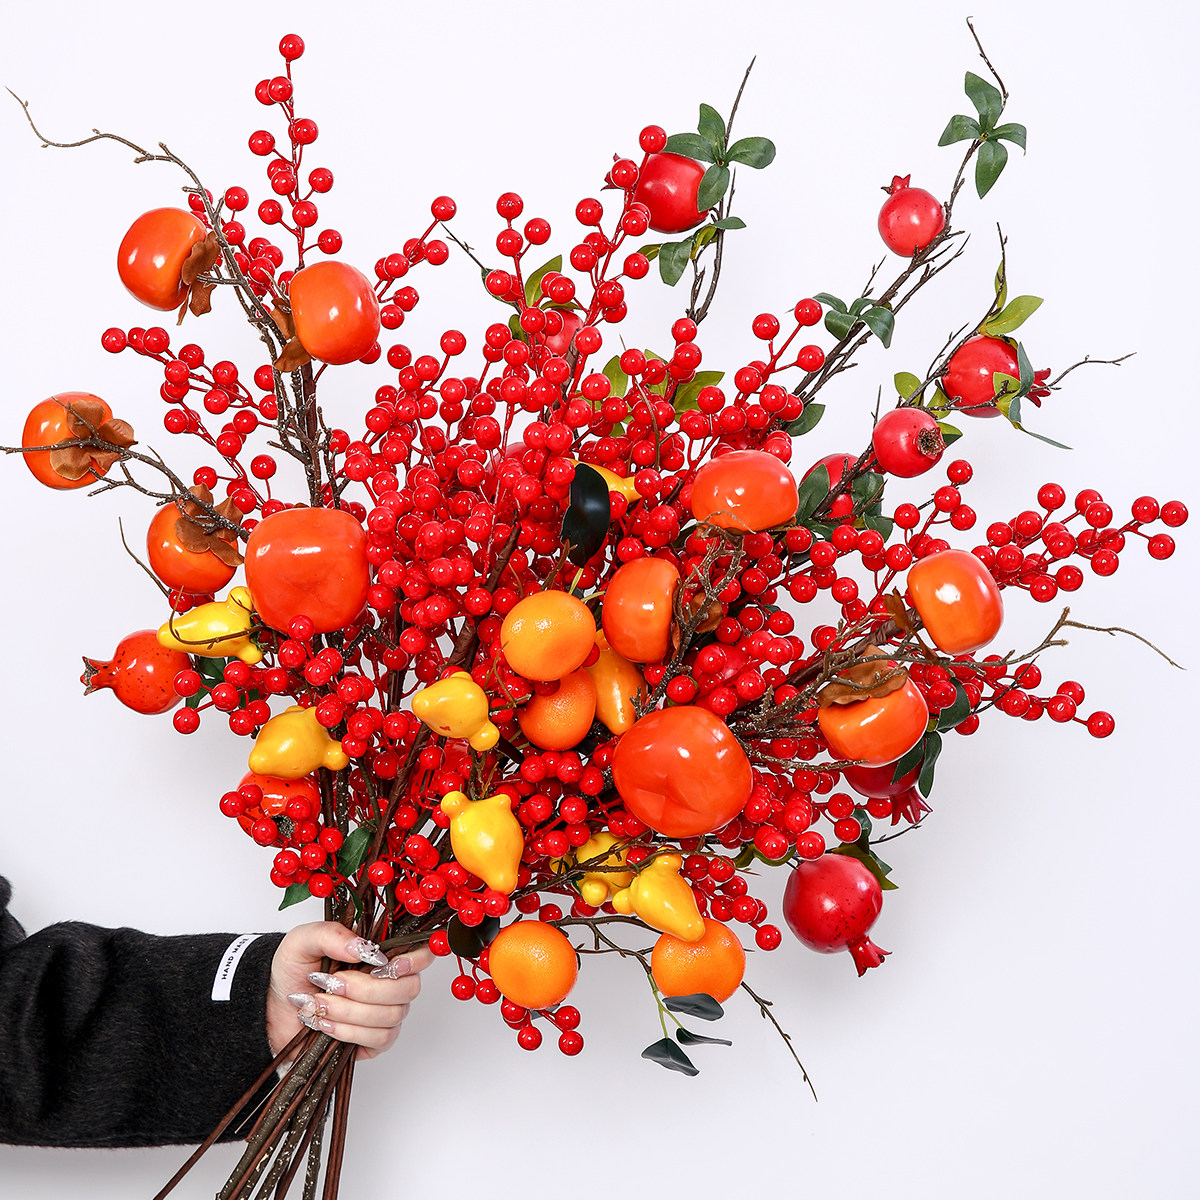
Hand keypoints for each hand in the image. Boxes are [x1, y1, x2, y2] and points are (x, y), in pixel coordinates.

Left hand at [264, 923, 434, 1059]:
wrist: (271, 1006)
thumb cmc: (293, 969)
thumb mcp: (304, 940)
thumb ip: (333, 934)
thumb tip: (364, 948)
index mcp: (381, 951)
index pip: (422, 954)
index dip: (415, 960)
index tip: (384, 964)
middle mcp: (389, 982)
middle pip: (408, 988)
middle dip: (365, 989)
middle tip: (330, 983)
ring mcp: (384, 1012)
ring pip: (391, 1016)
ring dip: (349, 1011)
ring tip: (318, 1004)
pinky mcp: (373, 1040)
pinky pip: (379, 1039)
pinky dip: (349, 1032)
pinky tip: (325, 1024)